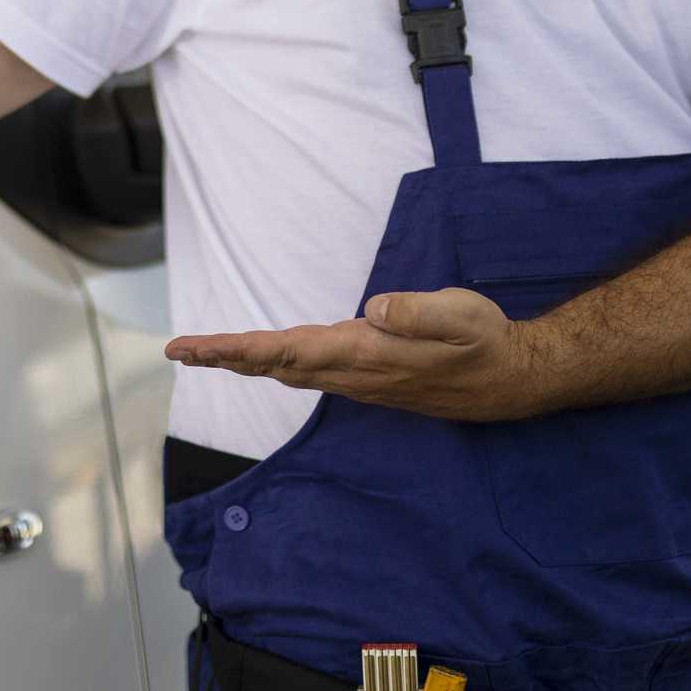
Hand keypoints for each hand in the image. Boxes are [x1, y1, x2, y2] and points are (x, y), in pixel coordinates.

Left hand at [163, 287, 546, 421]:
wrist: (512, 379)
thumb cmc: (485, 341)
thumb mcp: (460, 316)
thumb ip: (417, 313)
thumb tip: (375, 310)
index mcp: (364, 353)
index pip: (287, 351)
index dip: (238, 349)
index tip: (198, 349)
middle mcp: (353, 373)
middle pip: (276, 365)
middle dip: (225, 357)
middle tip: (177, 350)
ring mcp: (359, 380)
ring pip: (289, 371)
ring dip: (244, 362)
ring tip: (203, 353)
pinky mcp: (368, 378)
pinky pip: (309, 372)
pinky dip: (275, 365)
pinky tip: (262, 362)